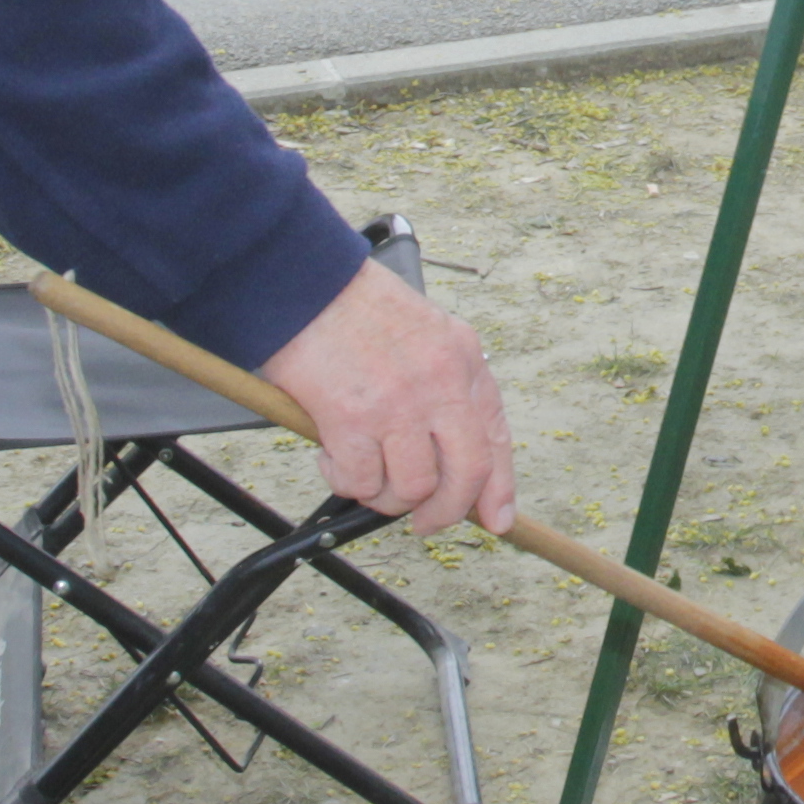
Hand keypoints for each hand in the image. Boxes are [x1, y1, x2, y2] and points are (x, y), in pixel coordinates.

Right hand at [259, 259, 516, 531]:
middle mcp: (440, 383)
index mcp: (463, 360)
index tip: (497, 518)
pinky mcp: (353, 418)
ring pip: (413, 488)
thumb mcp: (427, 334)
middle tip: (423, 521)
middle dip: (446, 511)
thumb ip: (445, 388)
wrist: (304, 281)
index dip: (499, 488)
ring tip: (364, 474)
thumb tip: (450, 454)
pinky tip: (331, 456)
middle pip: (467, 474)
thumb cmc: (354, 308)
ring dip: (386, 497)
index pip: (496, 438)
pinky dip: (345, 481)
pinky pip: (361, 482)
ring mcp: (399, 402)